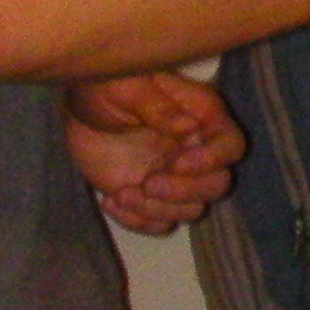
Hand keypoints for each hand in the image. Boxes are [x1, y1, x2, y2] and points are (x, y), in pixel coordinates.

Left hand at [67, 69, 245, 235]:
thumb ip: (158, 107)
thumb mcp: (126, 87)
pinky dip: (139, 221)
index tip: (177, 163)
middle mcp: (196, 149)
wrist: (79, 109)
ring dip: (158, 209)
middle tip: (147, 183)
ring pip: (192, 210)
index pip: (231, 145)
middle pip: (217, 184)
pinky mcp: (152, 197)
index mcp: (200, 116)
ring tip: (121, 193)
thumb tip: (189, 128)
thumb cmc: (105, 86)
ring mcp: (175, 176)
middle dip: (184, 191)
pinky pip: (161, 224)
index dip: (212, 160)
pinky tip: (111, 200)